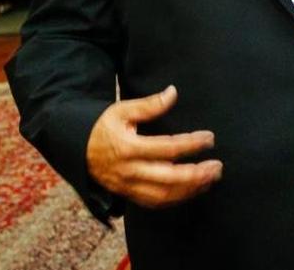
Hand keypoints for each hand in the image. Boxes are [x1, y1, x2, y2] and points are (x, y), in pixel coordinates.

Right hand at [86, 85, 221, 208]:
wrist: (76, 148)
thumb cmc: (102, 127)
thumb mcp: (121, 110)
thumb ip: (149, 105)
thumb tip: (173, 92)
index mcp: (128, 148)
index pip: (168, 149)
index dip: (192, 144)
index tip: (210, 138)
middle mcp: (129, 170)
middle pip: (169, 177)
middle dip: (197, 173)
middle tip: (217, 166)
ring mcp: (128, 185)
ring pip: (164, 194)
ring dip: (191, 189)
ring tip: (210, 178)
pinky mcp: (127, 194)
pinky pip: (154, 202)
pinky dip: (176, 198)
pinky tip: (193, 189)